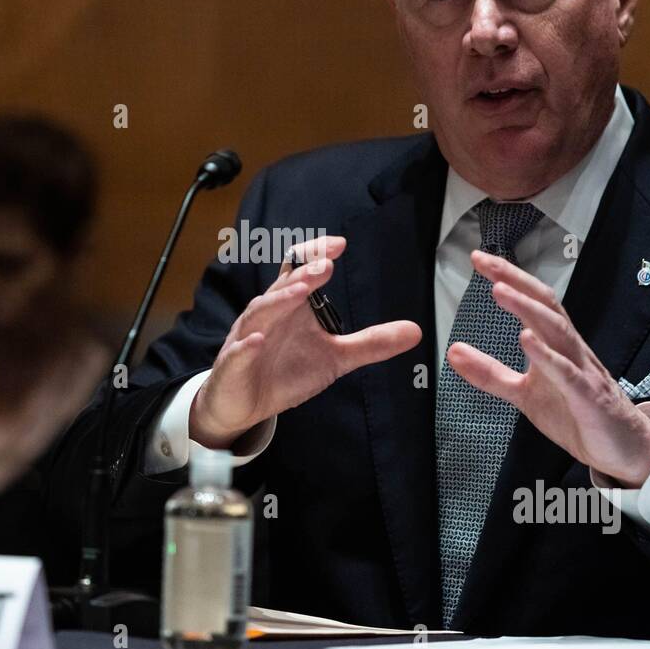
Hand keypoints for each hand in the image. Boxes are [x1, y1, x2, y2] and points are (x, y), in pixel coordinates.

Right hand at [190, 235, 421, 448]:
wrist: (244, 404)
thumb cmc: (286, 371)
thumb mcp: (335, 358)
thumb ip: (371, 343)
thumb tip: (416, 331)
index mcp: (291, 307)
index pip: (299, 272)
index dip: (316, 256)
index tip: (340, 245)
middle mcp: (268, 316)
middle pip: (284, 288)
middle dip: (304, 275)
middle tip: (327, 265)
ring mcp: (247, 338)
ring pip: (260, 314)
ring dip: (279, 302)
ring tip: (299, 292)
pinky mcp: (233, 365)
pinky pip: (238, 352)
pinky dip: (246, 346)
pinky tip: (257, 341)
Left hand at [445, 251, 649, 487]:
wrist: (621, 449)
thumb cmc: (575, 413)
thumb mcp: (524, 394)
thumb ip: (490, 374)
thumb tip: (453, 352)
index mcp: (555, 344)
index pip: (532, 302)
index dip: (507, 278)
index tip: (478, 258)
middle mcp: (570, 349)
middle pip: (546, 305)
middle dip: (516, 281)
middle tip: (487, 263)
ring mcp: (582, 370)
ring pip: (557, 330)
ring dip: (528, 309)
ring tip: (500, 290)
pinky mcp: (589, 397)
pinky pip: (568, 373)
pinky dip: (547, 356)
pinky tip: (527, 340)